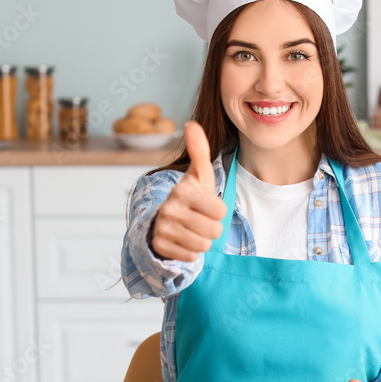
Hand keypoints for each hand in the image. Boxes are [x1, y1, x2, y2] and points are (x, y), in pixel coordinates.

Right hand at [149, 121, 227, 261]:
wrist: (164, 219)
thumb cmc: (190, 196)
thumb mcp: (198, 176)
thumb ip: (199, 151)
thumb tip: (192, 123)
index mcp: (183, 190)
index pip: (220, 211)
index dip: (217, 211)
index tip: (205, 206)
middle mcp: (170, 208)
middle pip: (214, 230)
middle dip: (211, 227)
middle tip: (199, 219)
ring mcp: (163, 228)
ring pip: (203, 245)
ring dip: (202, 240)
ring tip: (192, 229)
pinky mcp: (160, 246)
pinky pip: (191, 257)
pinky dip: (190, 252)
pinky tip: (183, 240)